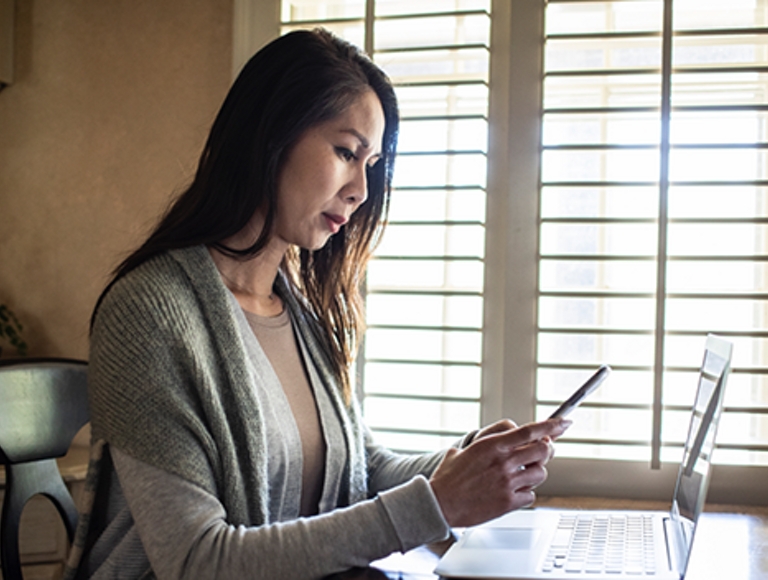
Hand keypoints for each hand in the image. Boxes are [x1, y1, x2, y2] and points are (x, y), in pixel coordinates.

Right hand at [429, 418, 570, 527]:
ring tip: (523, 475)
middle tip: (542, 452)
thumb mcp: (466, 449)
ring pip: (541, 473)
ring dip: (536, 473)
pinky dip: (526, 493)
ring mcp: (508, 482)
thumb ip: (489, 440)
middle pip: (543, 450)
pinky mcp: (508, 502)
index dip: (552, 425)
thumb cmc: (449, 477)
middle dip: (547, 450)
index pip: (530, 430)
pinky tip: (514, 492)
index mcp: (493, 445)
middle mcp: (503, 462)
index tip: (565, 423)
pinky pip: (531, 495)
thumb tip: (507, 434)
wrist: (439, 503)